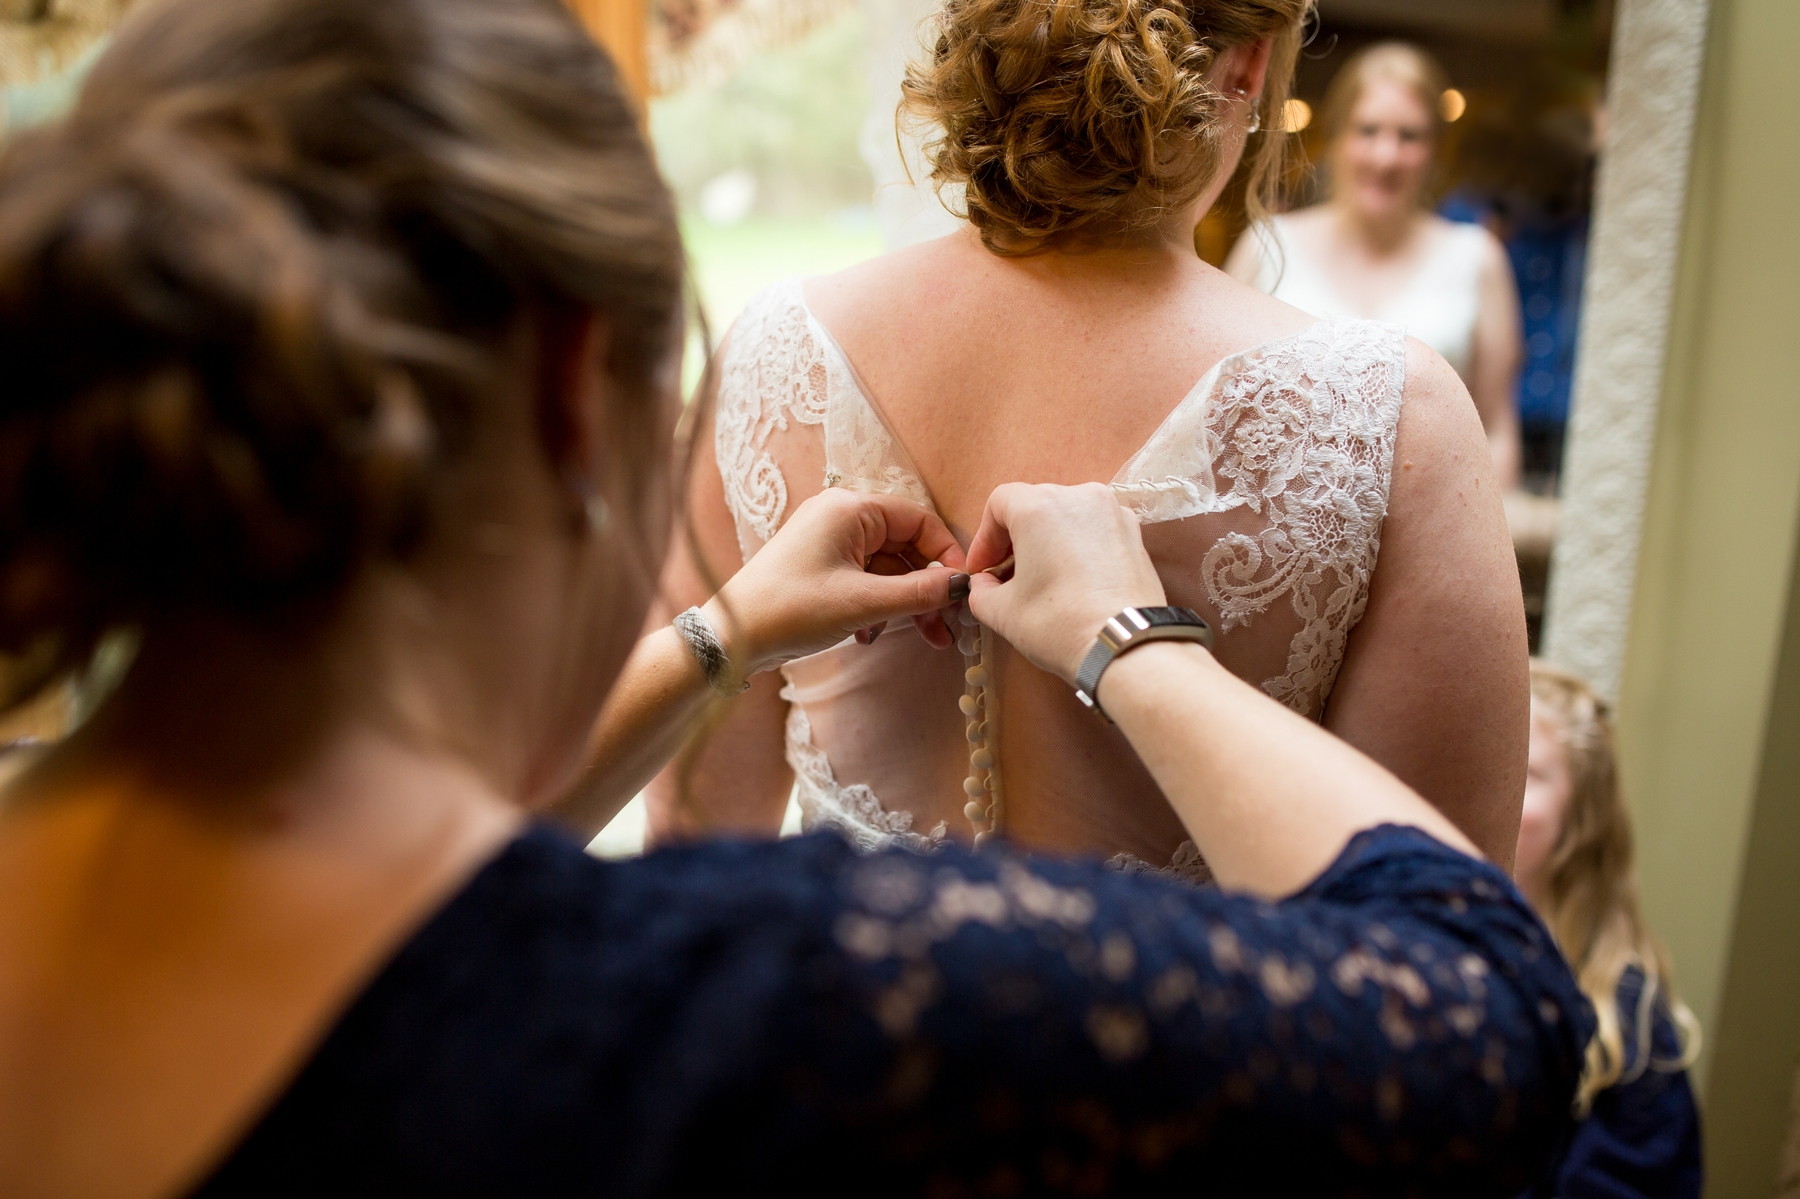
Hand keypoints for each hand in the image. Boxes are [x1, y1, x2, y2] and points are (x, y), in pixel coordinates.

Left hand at [708, 489, 969, 674]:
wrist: (732, 637)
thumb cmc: (791, 610)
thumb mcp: (863, 603)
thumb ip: (918, 592)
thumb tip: (960, 585)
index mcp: (850, 508)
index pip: (919, 520)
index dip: (945, 555)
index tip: (961, 591)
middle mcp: (840, 516)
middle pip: (904, 545)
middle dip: (926, 587)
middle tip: (946, 626)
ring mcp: (827, 540)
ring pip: (886, 567)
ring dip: (902, 602)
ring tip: (920, 637)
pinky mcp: (819, 565)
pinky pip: (864, 578)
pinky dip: (876, 605)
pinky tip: (869, 635)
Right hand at [965, 483, 1165, 682]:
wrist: (1125, 645)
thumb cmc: (1058, 623)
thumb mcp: (1001, 612)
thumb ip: (980, 589)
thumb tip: (985, 583)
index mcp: (1039, 506)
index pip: (999, 503)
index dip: (984, 537)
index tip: (982, 570)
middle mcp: (1078, 496)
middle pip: (1034, 505)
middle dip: (1015, 539)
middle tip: (1005, 576)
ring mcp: (1112, 512)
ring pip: (1067, 516)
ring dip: (1048, 541)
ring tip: (1041, 579)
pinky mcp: (1135, 533)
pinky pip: (1095, 529)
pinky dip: (1078, 546)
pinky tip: (1074, 581)